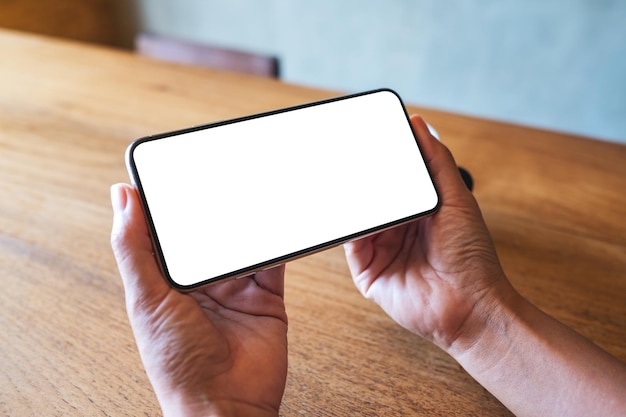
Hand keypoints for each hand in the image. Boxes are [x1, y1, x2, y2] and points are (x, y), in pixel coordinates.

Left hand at [110, 184, 286, 416]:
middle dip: (216, 204)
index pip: (169, 230)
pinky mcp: (266, 297)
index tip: (177, 168)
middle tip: (222, 170)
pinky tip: (279, 221)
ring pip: (243, 242)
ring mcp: (235, 288)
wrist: (227, 406)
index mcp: (167, 279)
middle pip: (210, 232)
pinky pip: (273, 261)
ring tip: (253, 187)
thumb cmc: (178, 364)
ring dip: (249, 219)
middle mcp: (202, 282)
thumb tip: (122, 196)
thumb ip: (135, 248)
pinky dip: (278, 242)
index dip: (172, 200)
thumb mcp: (148, 300)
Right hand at [344, 115, 514, 351]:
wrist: (469, 306)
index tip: (369, 136)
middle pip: (371, 195)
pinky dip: (350, 225)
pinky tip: (355, 211)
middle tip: (348, 153)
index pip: (392, 177)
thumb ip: (436, 160)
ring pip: (357, 216)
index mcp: (418, 209)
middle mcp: (396, 227)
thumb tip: (418, 123)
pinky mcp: (367, 270)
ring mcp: (380, 248)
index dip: (381, 158)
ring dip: (352, 199)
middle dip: (360, 177)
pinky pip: (351, 241)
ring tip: (345, 177)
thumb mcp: (456, 198)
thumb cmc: (471, 256)